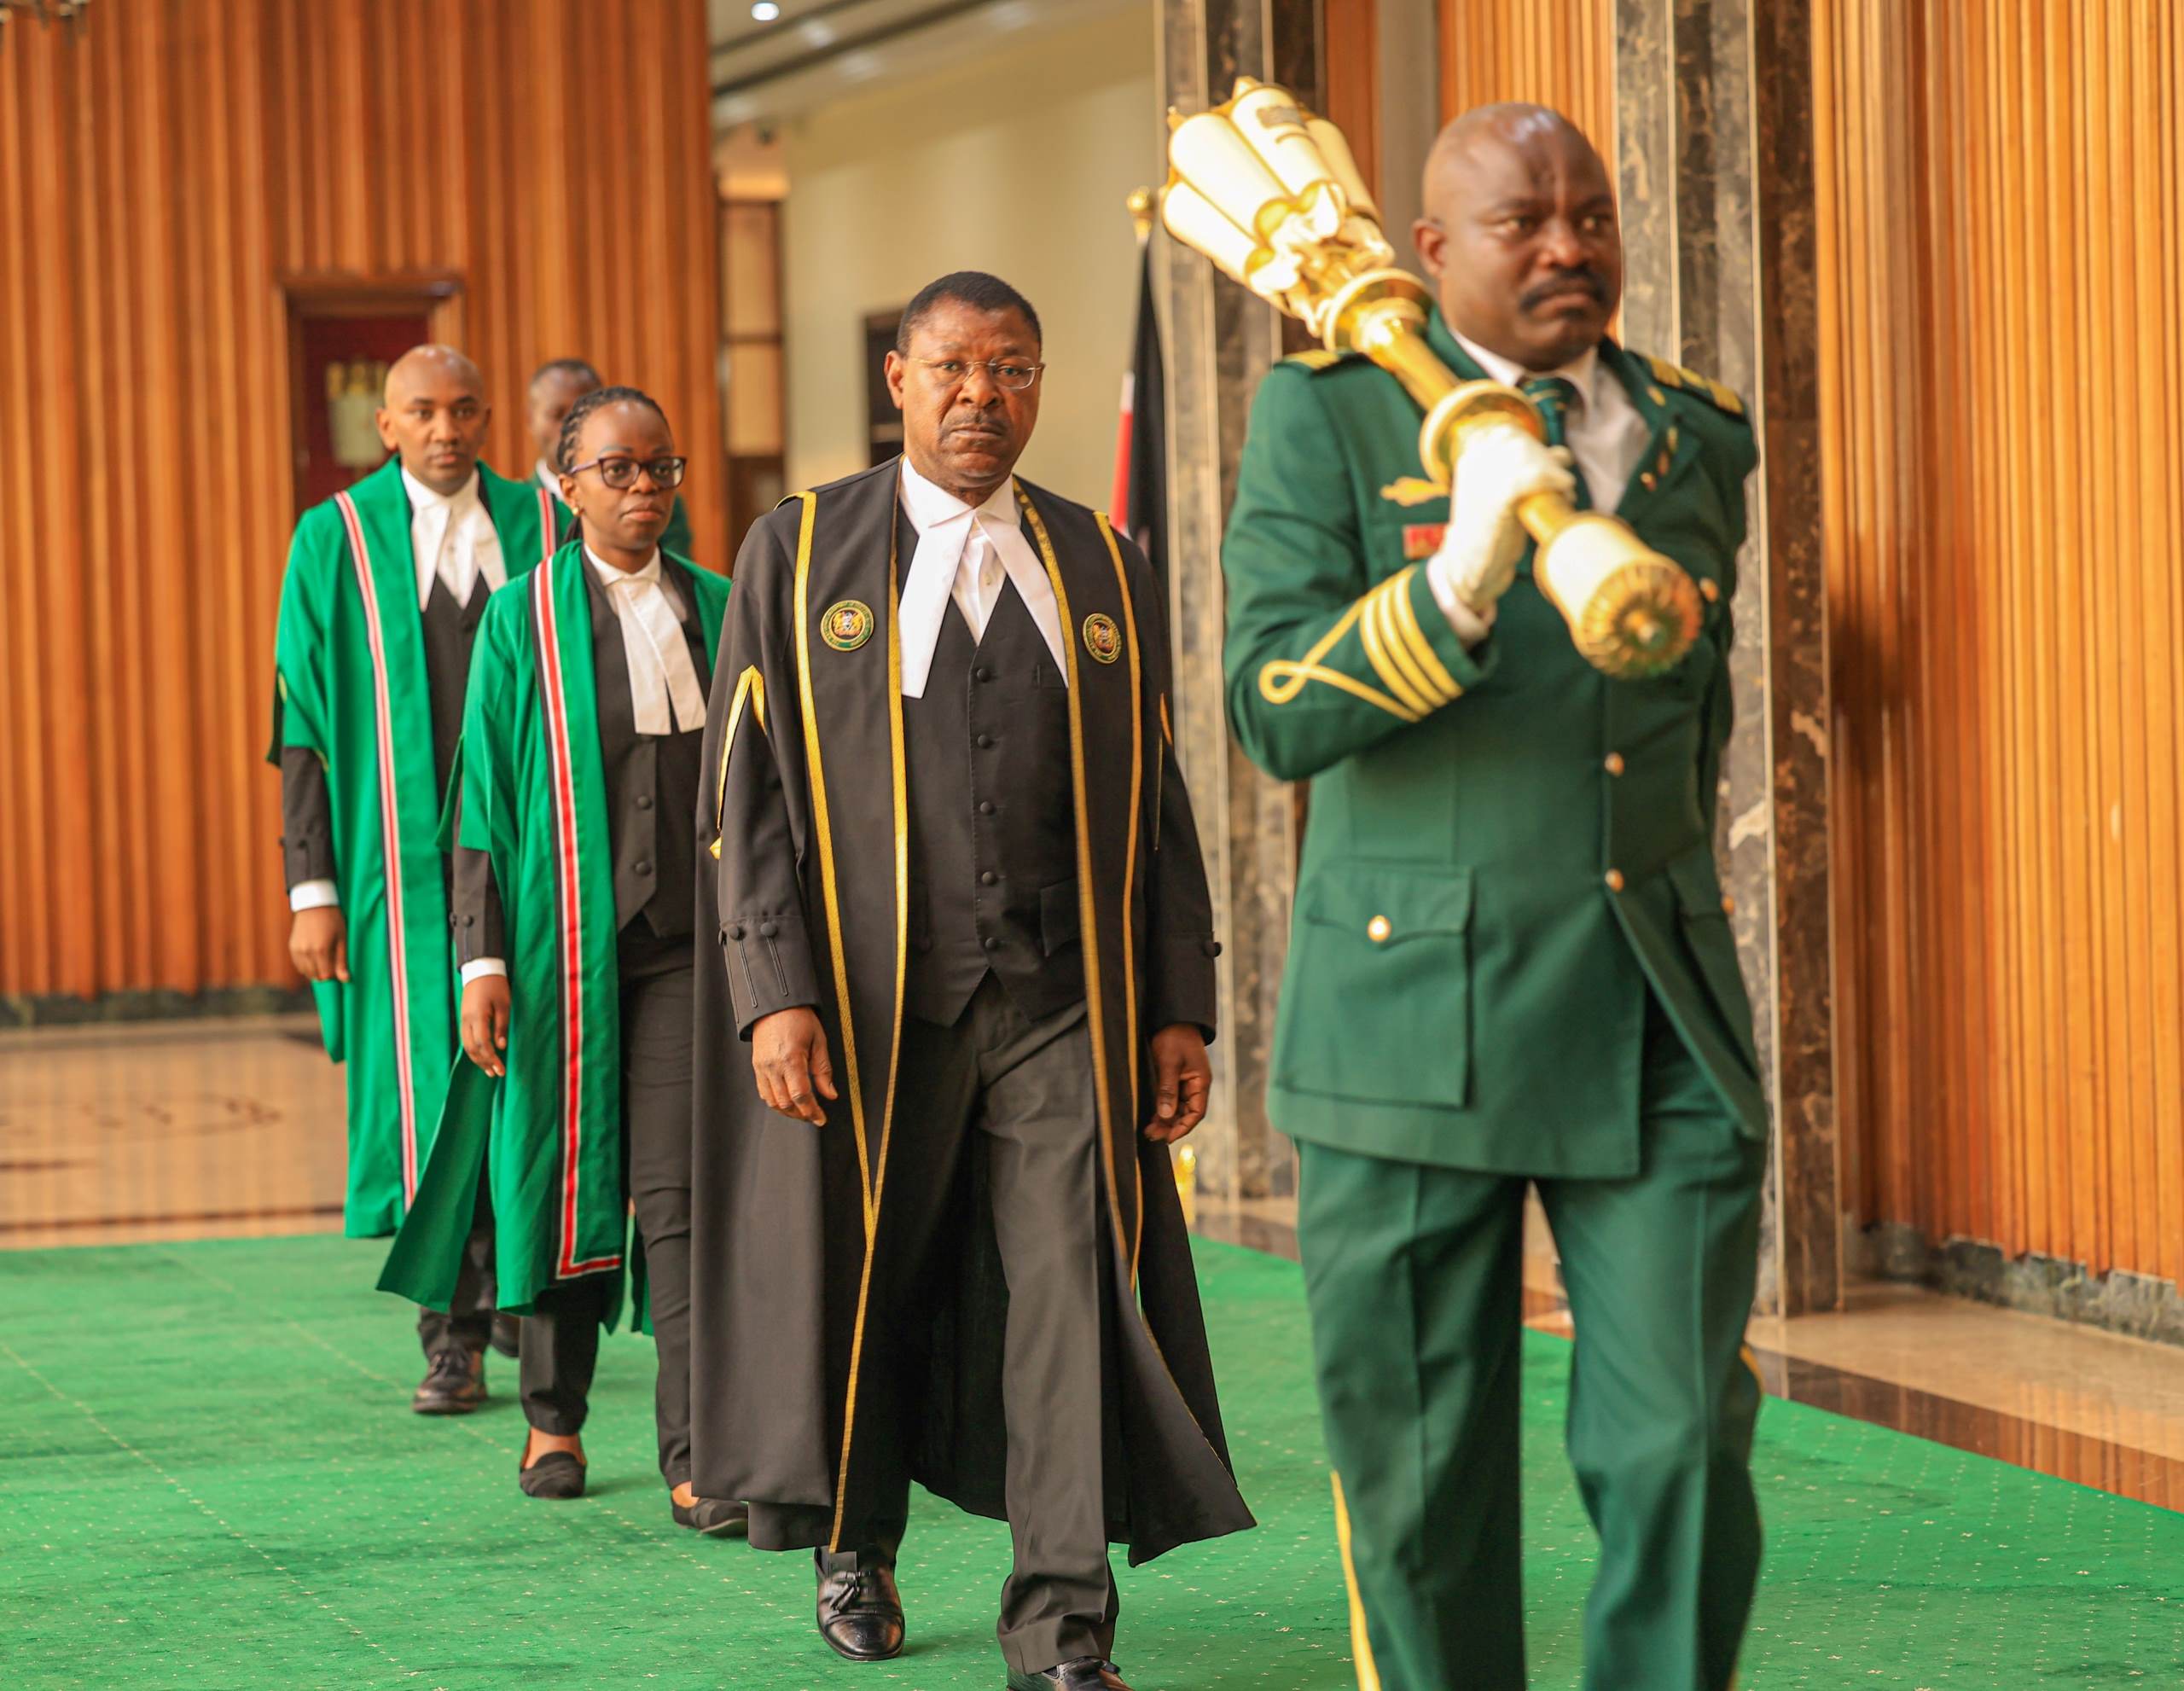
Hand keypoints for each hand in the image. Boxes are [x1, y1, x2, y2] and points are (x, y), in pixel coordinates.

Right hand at [289, 907, 347, 982]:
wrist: (314, 904)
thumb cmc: (333, 920)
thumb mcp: (342, 939)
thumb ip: (342, 960)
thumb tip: (345, 980)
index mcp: (320, 950)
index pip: (325, 976)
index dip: (334, 975)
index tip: (339, 967)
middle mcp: (305, 952)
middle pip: (315, 976)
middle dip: (325, 973)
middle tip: (332, 961)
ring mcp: (296, 950)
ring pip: (305, 972)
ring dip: (315, 970)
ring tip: (324, 958)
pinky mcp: (291, 947)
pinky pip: (298, 965)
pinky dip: (306, 966)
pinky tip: (314, 957)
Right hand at [461, 976, 510, 1076]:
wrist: (480, 970)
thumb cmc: (496, 986)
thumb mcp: (504, 1005)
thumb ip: (501, 1026)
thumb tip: (501, 1047)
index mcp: (477, 1016)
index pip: (483, 1044)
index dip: (492, 1059)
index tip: (502, 1070)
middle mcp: (467, 1020)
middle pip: (472, 1049)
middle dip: (484, 1063)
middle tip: (496, 1073)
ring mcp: (463, 1020)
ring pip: (467, 1046)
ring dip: (478, 1059)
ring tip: (489, 1070)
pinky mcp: (464, 1018)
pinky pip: (466, 1039)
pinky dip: (474, 1050)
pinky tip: (482, 1056)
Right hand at [751, 1006, 836, 1125]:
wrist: (775, 1005)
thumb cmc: (799, 1019)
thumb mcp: (819, 1041)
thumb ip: (823, 1071)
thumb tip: (830, 1095)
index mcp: (791, 1059)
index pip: (801, 1095)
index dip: (812, 1111)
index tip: (821, 1119)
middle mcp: (773, 1066)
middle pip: (786, 1103)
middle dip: (801, 1114)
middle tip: (814, 1116)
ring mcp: (761, 1067)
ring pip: (772, 1101)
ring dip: (788, 1111)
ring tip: (802, 1112)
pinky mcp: (756, 1066)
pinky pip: (764, 1092)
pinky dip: (776, 1102)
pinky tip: (787, 1102)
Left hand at [1144, 1024, 1210, 1142]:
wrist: (1171, 1018)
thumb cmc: (1174, 1037)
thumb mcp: (1169, 1063)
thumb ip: (1168, 1089)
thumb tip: (1166, 1115)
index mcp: (1201, 1082)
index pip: (1196, 1112)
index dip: (1183, 1127)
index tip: (1168, 1137)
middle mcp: (1195, 1085)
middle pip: (1186, 1113)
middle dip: (1171, 1126)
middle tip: (1152, 1134)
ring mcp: (1185, 1082)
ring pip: (1178, 1108)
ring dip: (1165, 1119)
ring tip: (1149, 1129)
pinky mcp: (1175, 1079)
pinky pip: (1171, 1099)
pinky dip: (1162, 1109)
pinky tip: (1152, 1117)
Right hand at [1433, 424, 1576, 613]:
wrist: (1472, 566)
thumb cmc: (1492, 529)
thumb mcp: (1501, 492)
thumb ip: (1523, 469)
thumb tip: (1562, 454)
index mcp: (1470, 458)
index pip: (1509, 434)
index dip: (1534, 446)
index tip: (1547, 464)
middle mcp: (1475, 464)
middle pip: (1523, 444)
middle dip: (1547, 460)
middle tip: (1559, 483)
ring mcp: (1484, 480)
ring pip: (1531, 458)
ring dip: (1554, 472)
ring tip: (1564, 491)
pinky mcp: (1498, 499)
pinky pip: (1534, 477)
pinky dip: (1555, 480)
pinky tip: (1565, 489)